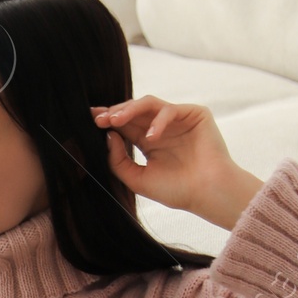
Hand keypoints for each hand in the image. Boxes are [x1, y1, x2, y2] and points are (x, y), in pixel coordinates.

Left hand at [91, 96, 264, 230]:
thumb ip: (119, 160)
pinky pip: (170, 110)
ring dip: (131, 110)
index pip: (125, 125)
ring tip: (116, 121)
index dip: (109, 120)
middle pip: (134, 112)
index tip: (91, 121)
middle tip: (100, 119)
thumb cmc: (176, 190)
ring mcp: (178, 119)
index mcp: (149, 141)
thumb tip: (108, 135)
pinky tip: (150, 138)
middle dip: (116, 113)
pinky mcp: (195, 114)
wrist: (206, 194)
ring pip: (149, 104)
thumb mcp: (138, 179)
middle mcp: (161, 127)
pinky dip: (158, 122)